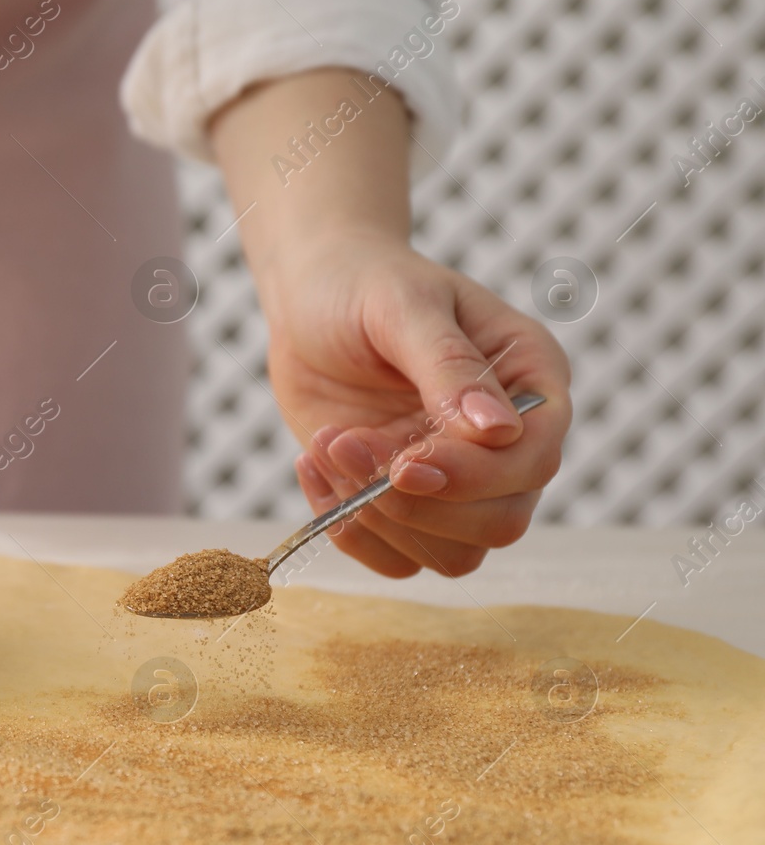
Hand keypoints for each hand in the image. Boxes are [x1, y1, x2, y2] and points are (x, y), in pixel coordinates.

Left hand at [263, 229, 570, 576]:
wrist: (310, 299)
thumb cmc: (362, 285)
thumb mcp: (401, 307)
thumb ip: (448, 365)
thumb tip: (498, 429)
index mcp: (530, 380)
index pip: (535, 458)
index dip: (475, 476)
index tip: (405, 463)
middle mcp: (505, 440)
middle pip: (501, 520)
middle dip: (415, 502)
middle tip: (344, 446)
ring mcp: (457, 478)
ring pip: (453, 552)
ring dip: (376, 517)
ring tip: (326, 445)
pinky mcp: (407, 503)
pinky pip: (399, 559)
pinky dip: (350, 532)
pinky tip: (315, 468)